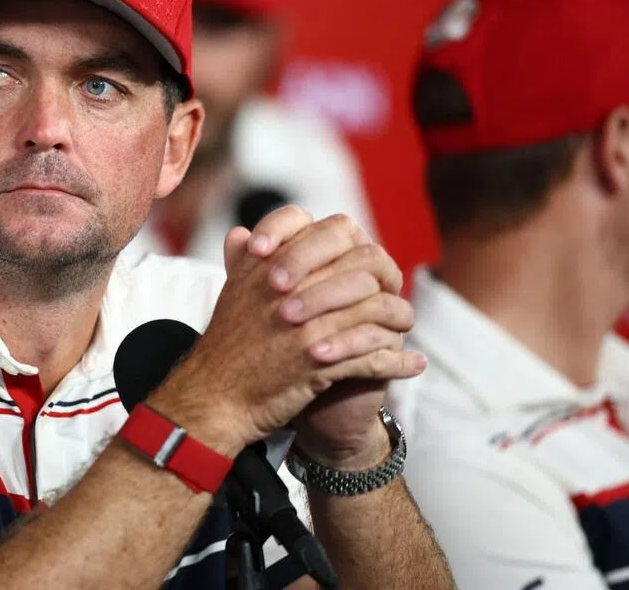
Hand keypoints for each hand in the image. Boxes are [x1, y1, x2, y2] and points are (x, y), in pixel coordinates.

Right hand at [150, 207, 422, 457]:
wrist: (216, 397)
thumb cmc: (226, 345)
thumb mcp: (230, 293)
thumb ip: (242, 260)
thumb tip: (243, 233)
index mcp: (270, 264)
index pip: (330, 230)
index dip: (351, 243)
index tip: (356, 261)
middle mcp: (291, 288)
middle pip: (364, 264)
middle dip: (386, 278)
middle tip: (392, 293)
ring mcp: (307, 324)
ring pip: (378, 307)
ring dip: (400, 318)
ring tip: (405, 327)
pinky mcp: (320, 363)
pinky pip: (376, 355)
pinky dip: (399, 361)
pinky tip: (413, 364)